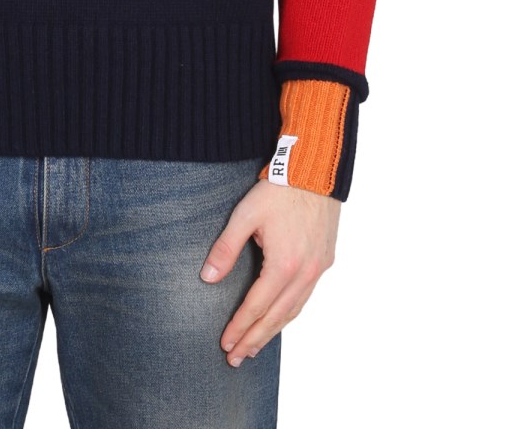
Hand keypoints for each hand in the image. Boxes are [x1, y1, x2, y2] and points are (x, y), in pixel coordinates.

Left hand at [199, 178, 339, 366]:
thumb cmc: (278, 191)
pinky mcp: (324, 261)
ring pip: (293, 311)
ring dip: (272, 331)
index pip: (256, 306)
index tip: (225, 344)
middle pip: (276, 317)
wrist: (314, 172)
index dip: (239, 327)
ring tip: (254, 347)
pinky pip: (305, 298)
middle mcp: (304, 274)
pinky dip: (289, 313)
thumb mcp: (244, 216)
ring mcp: (318, 270)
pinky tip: (278, 319)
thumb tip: (207, 278)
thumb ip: (226, 249)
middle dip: (254, 340)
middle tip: (236, 359)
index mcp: (284, 265)